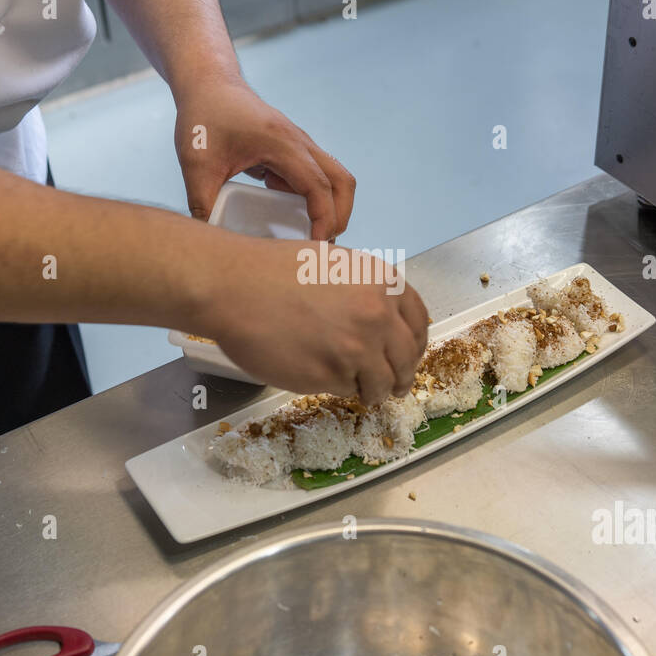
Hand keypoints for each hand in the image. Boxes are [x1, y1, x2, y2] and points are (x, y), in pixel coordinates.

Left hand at [174, 76, 354, 241]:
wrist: (209, 84)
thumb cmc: (204, 116)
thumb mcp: (196, 164)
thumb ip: (201, 202)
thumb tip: (208, 240)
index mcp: (282, 144)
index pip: (318, 186)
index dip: (323, 219)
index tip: (314, 247)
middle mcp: (299, 142)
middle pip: (342, 181)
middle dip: (340, 216)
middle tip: (320, 246)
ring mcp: (299, 145)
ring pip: (334, 178)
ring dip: (331, 207)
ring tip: (310, 237)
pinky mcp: (293, 149)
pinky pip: (316, 176)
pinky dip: (314, 198)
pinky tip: (288, 214)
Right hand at [206, 238, 428, 404]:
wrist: (236, 287)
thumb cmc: (277, 269)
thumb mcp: (338, 265)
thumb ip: (367, 292)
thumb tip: (382, 321)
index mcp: (384, 284)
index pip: (419, 322)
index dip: (415, 344)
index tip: (409, 355)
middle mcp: (378, 317)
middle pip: (406, 360)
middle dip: (401, 377)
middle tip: (394, 386)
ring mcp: (356, 350)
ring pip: (380, 383)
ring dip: (373, 390)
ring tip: (361, 390)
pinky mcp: (330, 376)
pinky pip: (346, 389)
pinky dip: (339, 387)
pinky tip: (321, 374)